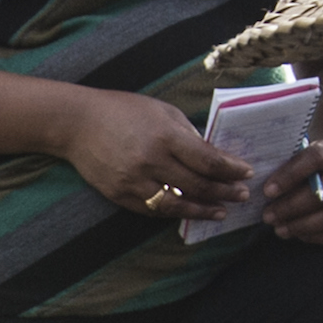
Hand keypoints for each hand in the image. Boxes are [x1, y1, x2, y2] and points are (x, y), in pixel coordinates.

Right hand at [54, 88, 248, 225]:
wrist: (77, 124)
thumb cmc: (122, 110)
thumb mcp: (161, 111)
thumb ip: (188, 134)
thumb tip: (213, 155)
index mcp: (165, 136)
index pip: (208, 160)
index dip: (231, 169)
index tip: (246, 172)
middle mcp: (151, 161)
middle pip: (198, 185)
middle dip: (224, 191)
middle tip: (242, 195)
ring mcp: (134, 181)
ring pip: (177, 204)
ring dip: (203, 209)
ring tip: (221, 212)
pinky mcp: (121, 195)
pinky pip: (154, 210)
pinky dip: (175, 212)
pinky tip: (189, 210)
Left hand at [258, 137, 322, 245]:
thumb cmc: (317, 171)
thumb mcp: (306, 161)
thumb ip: (289, 168)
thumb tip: (260, 189)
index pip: (317, 157)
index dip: (290, 175)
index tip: (266, 191)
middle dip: (291, 207)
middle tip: (268, 217)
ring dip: (303, 225)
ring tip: (280, 230)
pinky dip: (320, 237)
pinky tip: (301, 236)